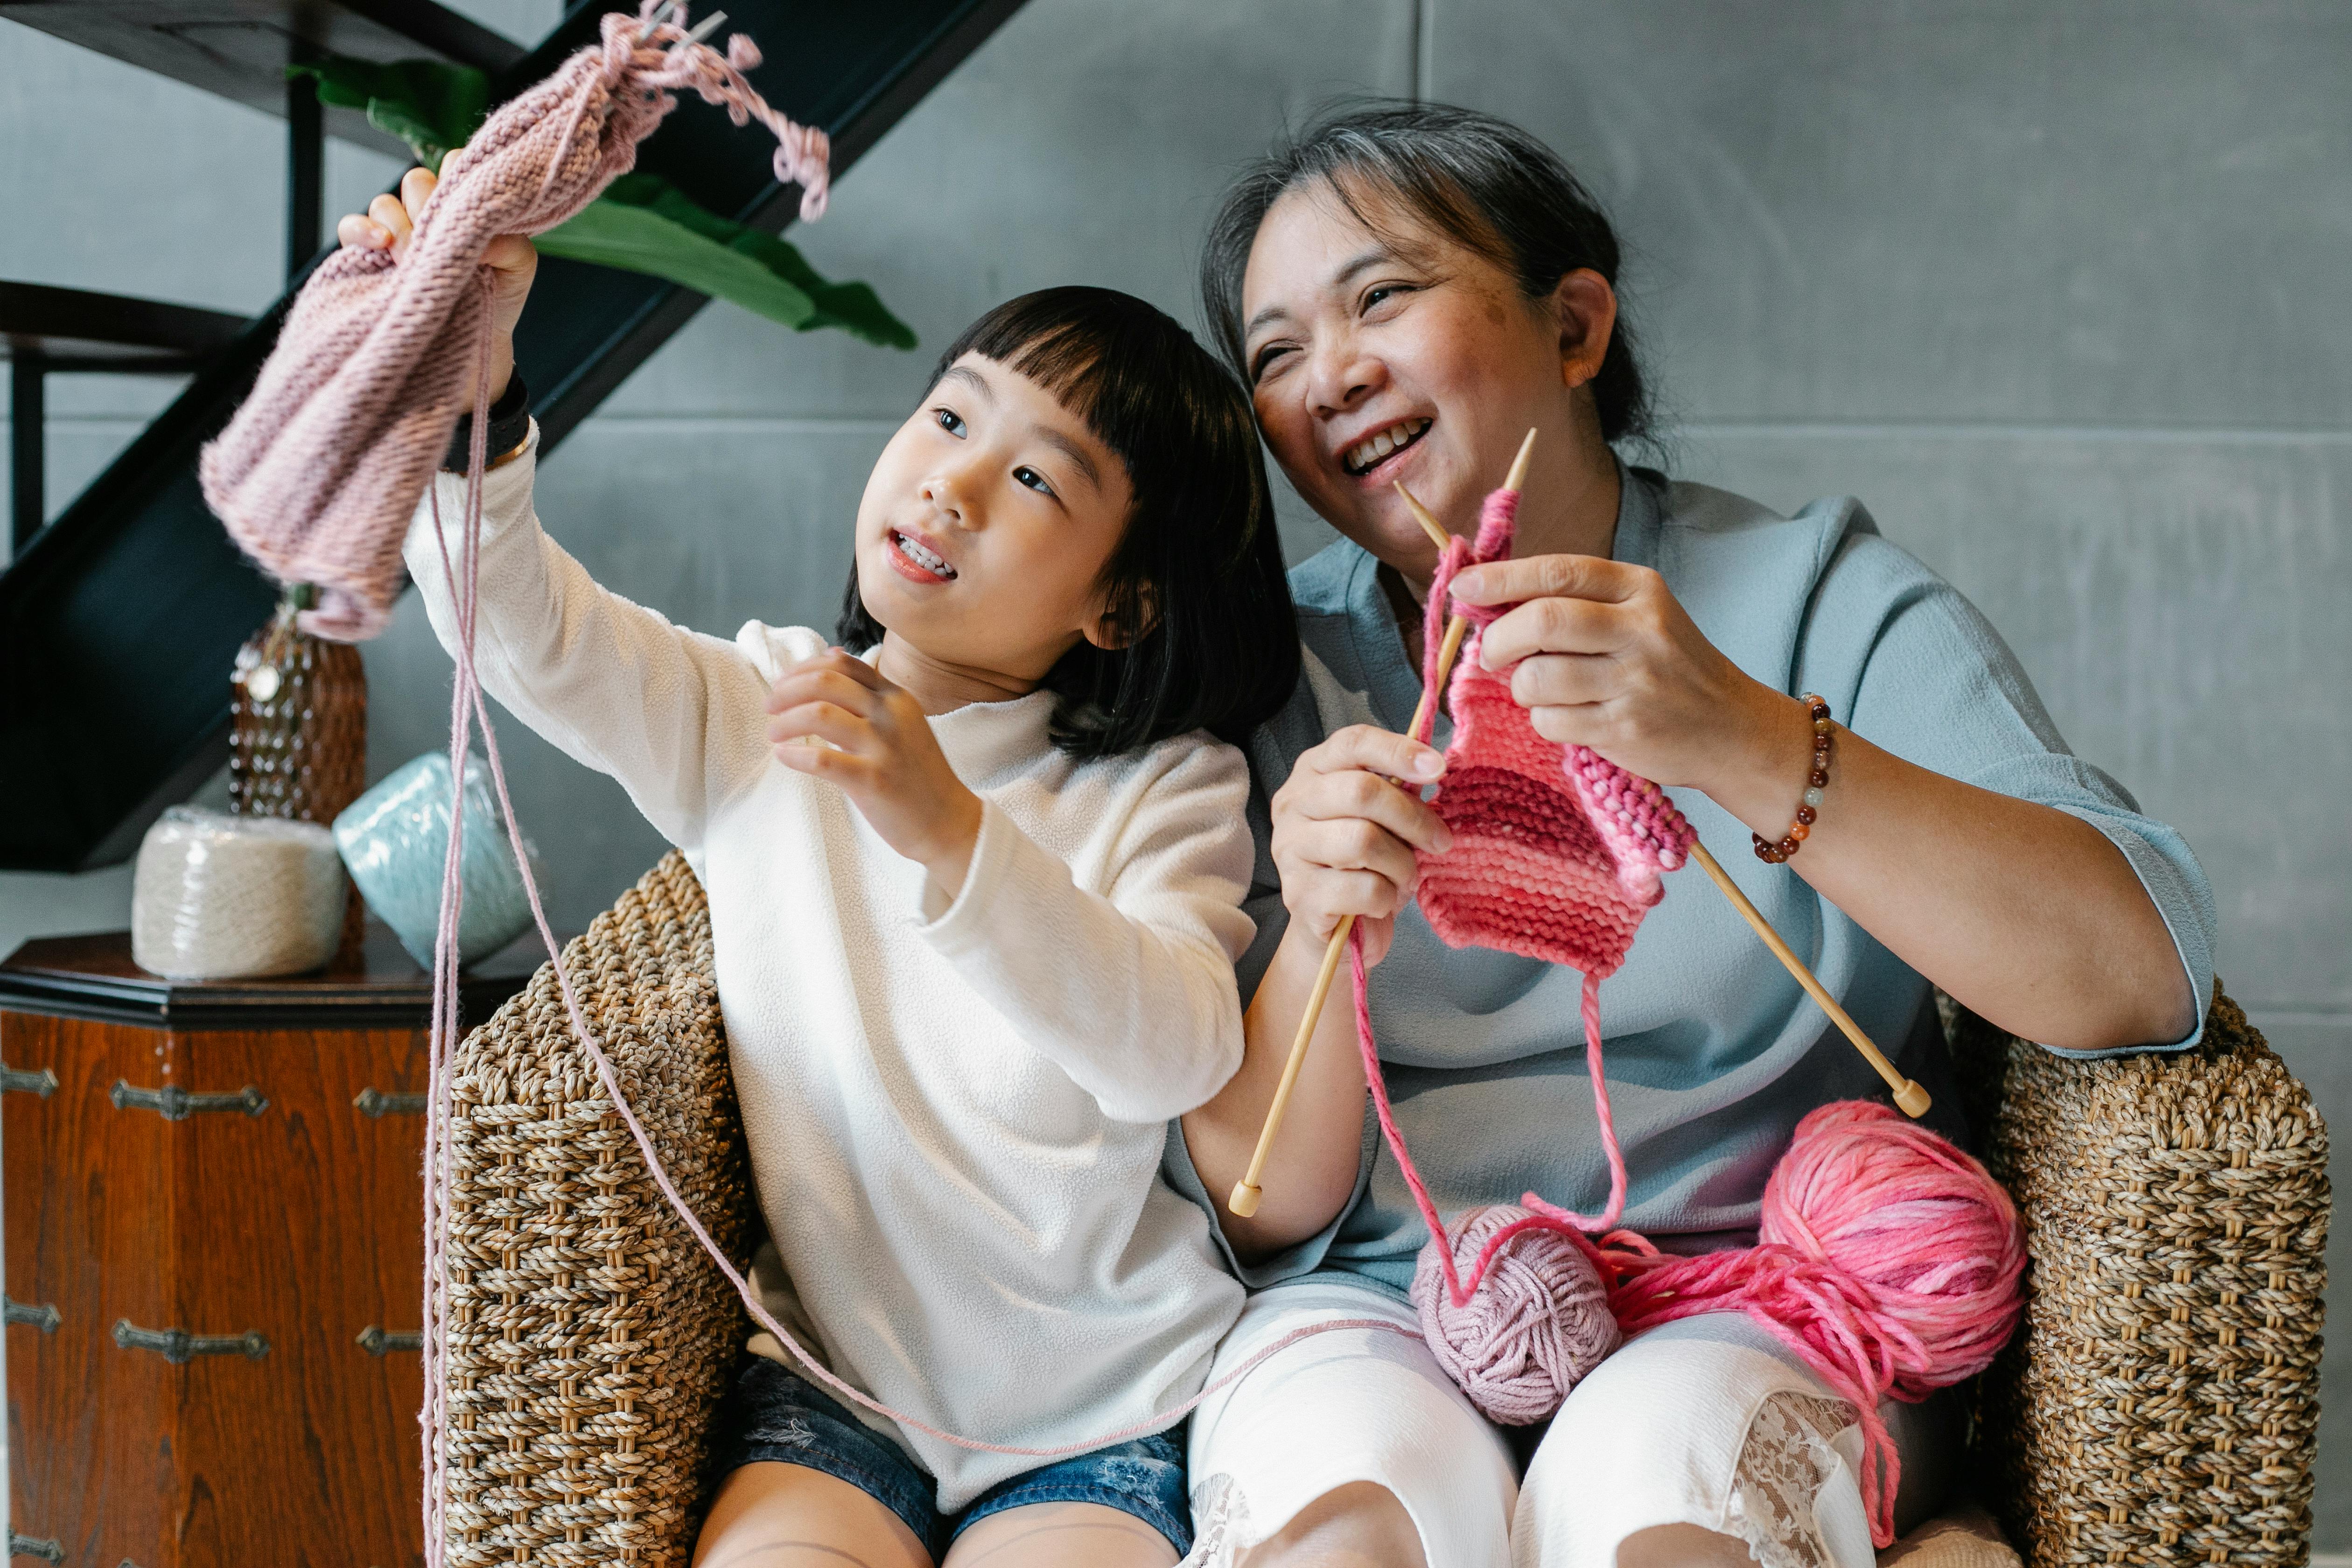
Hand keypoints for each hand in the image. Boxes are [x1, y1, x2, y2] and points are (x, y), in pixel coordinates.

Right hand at [335, 166, 536, 402]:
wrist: (476, 342)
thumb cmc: (499, 297)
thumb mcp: (519, 267)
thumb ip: (511, 242)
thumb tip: (480, 238)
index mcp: (462, 203)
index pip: (454, 164)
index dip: (459, 181)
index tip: (468, 210)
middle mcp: (427, 211)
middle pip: (416, 181)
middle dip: (428, 207)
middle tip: (441, 242)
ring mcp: (397, 231)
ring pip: (385, 203)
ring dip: (399, 226)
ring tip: (412, 257)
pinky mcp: (369, 253)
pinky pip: (351, 226)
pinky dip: (361, 231)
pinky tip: (381, 246)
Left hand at [766, 650, 985, 893]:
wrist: (948, 821)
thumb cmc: (917, 773)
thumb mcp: (902, 720)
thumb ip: (869, 690)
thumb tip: (831, 654)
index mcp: (895, 697)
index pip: (841, 663)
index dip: (802, 669)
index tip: (783, 685)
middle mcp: (891, 714)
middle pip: (825, 682)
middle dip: (786, 691)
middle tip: (770, 707)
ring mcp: (884, 747)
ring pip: (819, 714)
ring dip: (785, 721)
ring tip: (773, 733)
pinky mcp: (874, 781)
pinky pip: (822, 760)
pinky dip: (795, 756)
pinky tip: (784, 757)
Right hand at [1268, 725, 1450, 965]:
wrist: (1339, 928)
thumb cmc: (1366, 864)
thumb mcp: (1384, 818)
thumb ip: (1398, 789)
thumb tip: (1433, 768)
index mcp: (1313, 772)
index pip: (1353, 743)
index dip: (1398, 751)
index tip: (1439, 768)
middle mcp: (1293, 805)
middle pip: (1361, 791)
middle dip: (1413, 817)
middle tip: (1440, 840)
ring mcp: (1290, 850)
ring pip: (1363, 841)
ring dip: (1401, 864)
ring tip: (1403, 877)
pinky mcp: (1299, 894)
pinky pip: (1363, 889)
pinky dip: (1386, 897)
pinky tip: (1380, 902)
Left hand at [1450, 553, 1790, 796]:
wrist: (1730, 728)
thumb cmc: (1668, 668)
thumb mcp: (1636, 615)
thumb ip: (1573, 601)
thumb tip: (1487, 598)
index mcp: (1638, 589)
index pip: (1557, 572)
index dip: (1499, 579)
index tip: (1462, 588)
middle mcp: (1640, 629)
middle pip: (1542, 621)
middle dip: (1499, 640)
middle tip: (1491, 654)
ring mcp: (1636, 681)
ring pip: (1539, 678)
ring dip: (1522, 688)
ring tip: (1541, 690)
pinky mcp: (1626, 729)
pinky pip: (1552, 722)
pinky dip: (1545, 721)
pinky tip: (1570, 718)